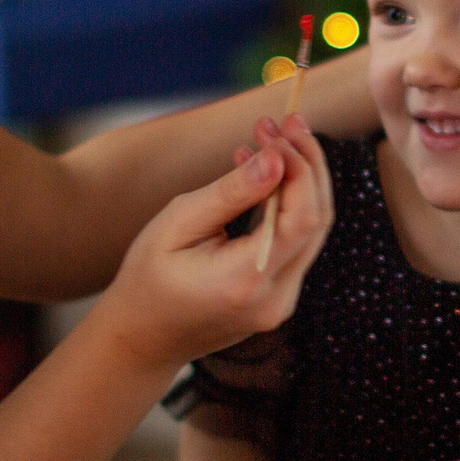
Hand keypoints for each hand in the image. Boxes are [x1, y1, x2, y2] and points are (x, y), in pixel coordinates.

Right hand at [89, 115, 333, 371]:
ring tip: (269, 139)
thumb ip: (231, 193)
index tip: (277, 128)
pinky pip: (295, 244)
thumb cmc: (148, 277)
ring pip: (313, 231)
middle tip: (283, 122)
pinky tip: (263, 175)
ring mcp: (282, 303)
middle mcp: (276, 297)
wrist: (141, 339)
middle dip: (306, 164)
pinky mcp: (280, 298)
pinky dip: (286, 205)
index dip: (300, 165)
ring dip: (299, 180)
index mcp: (246, 280)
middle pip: (318, 221)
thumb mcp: (178, 224)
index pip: (301, 216)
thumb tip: (276, 158)